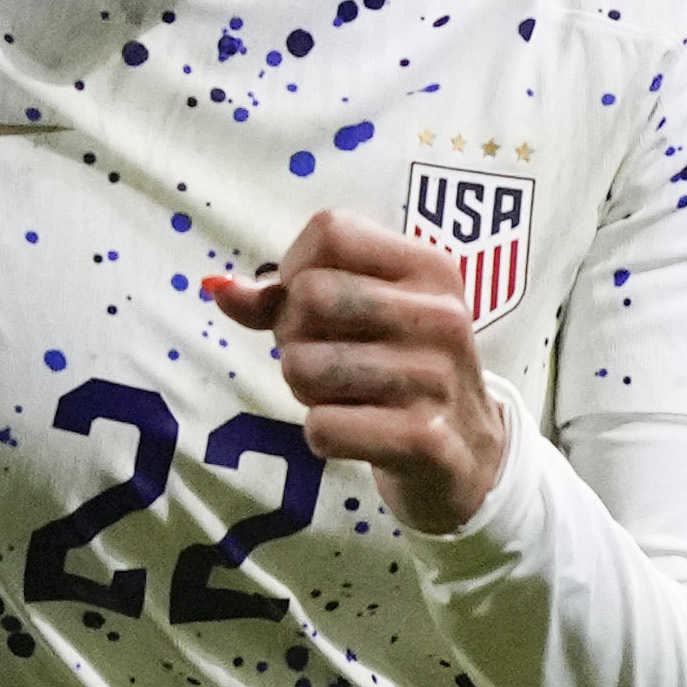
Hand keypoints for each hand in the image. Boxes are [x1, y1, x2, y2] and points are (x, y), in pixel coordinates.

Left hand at [242, 209, 512, 532]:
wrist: (469, 455)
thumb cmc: (398, 371)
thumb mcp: (363, 319)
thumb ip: (285, 298)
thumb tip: (217, 287)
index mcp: (429, 268)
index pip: (330, 231)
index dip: (296, 271)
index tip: (312, 308)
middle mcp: (439, 315)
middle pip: (309, 296)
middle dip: (292, 335)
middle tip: (322, 360)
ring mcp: (436, 378)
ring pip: (304, 366)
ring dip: (305, 390)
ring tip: (343, 396)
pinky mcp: (423, 439)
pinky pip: (323, 427)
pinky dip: (322, 434)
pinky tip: (357, 432)